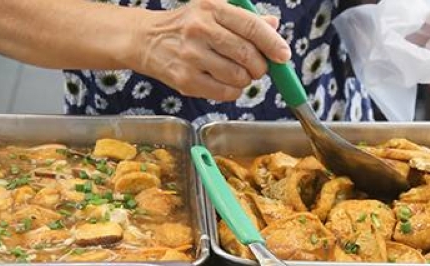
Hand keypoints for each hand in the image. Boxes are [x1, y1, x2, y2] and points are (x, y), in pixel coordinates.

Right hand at [134, 0, 288, 101]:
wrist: (146, 40)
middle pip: (247, 55)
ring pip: (238, 77)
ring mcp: (191, 56)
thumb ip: (245, 18)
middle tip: (258, 67)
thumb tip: (274, 26)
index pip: (251, 27)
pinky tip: (226, 83)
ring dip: (246, 80)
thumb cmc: (187, 25)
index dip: (272, 43)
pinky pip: (224, 93)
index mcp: (211, 8)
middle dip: (260, 66)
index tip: (283, 55)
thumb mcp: (213, 11)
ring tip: (239, 74)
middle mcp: (200, 30)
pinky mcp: (185, 80)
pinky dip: (233, 91)